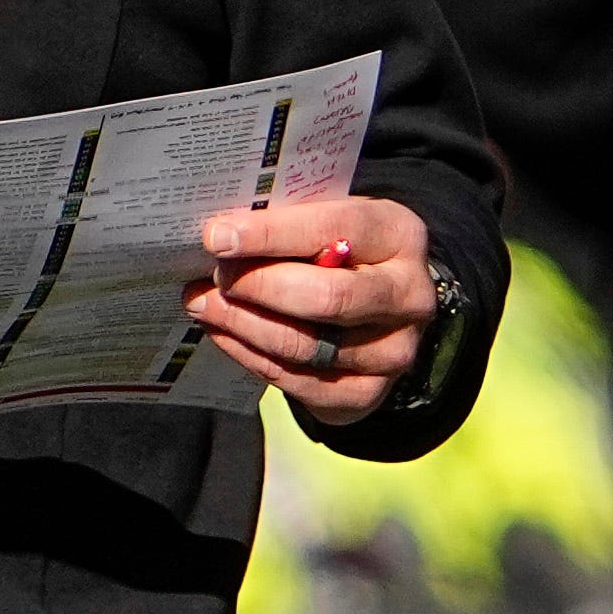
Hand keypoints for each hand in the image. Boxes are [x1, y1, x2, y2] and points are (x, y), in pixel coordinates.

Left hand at [184, 197, 435, 428]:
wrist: (378, 302)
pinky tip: (223, 332)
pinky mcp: (368, 394)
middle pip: (326, 297)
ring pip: (306, 345)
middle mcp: (409, 296)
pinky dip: (250, 356)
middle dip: (258, 286)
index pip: (333, 229)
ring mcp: (393, 351)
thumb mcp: (327, 219)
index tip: (217, 237)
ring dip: (244, 324)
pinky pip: (298, 382)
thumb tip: (218, 234)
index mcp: (400, 235)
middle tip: (213, 276)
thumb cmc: (340, 249)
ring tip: (204, 303)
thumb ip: (287, 222)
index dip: (271, 235)